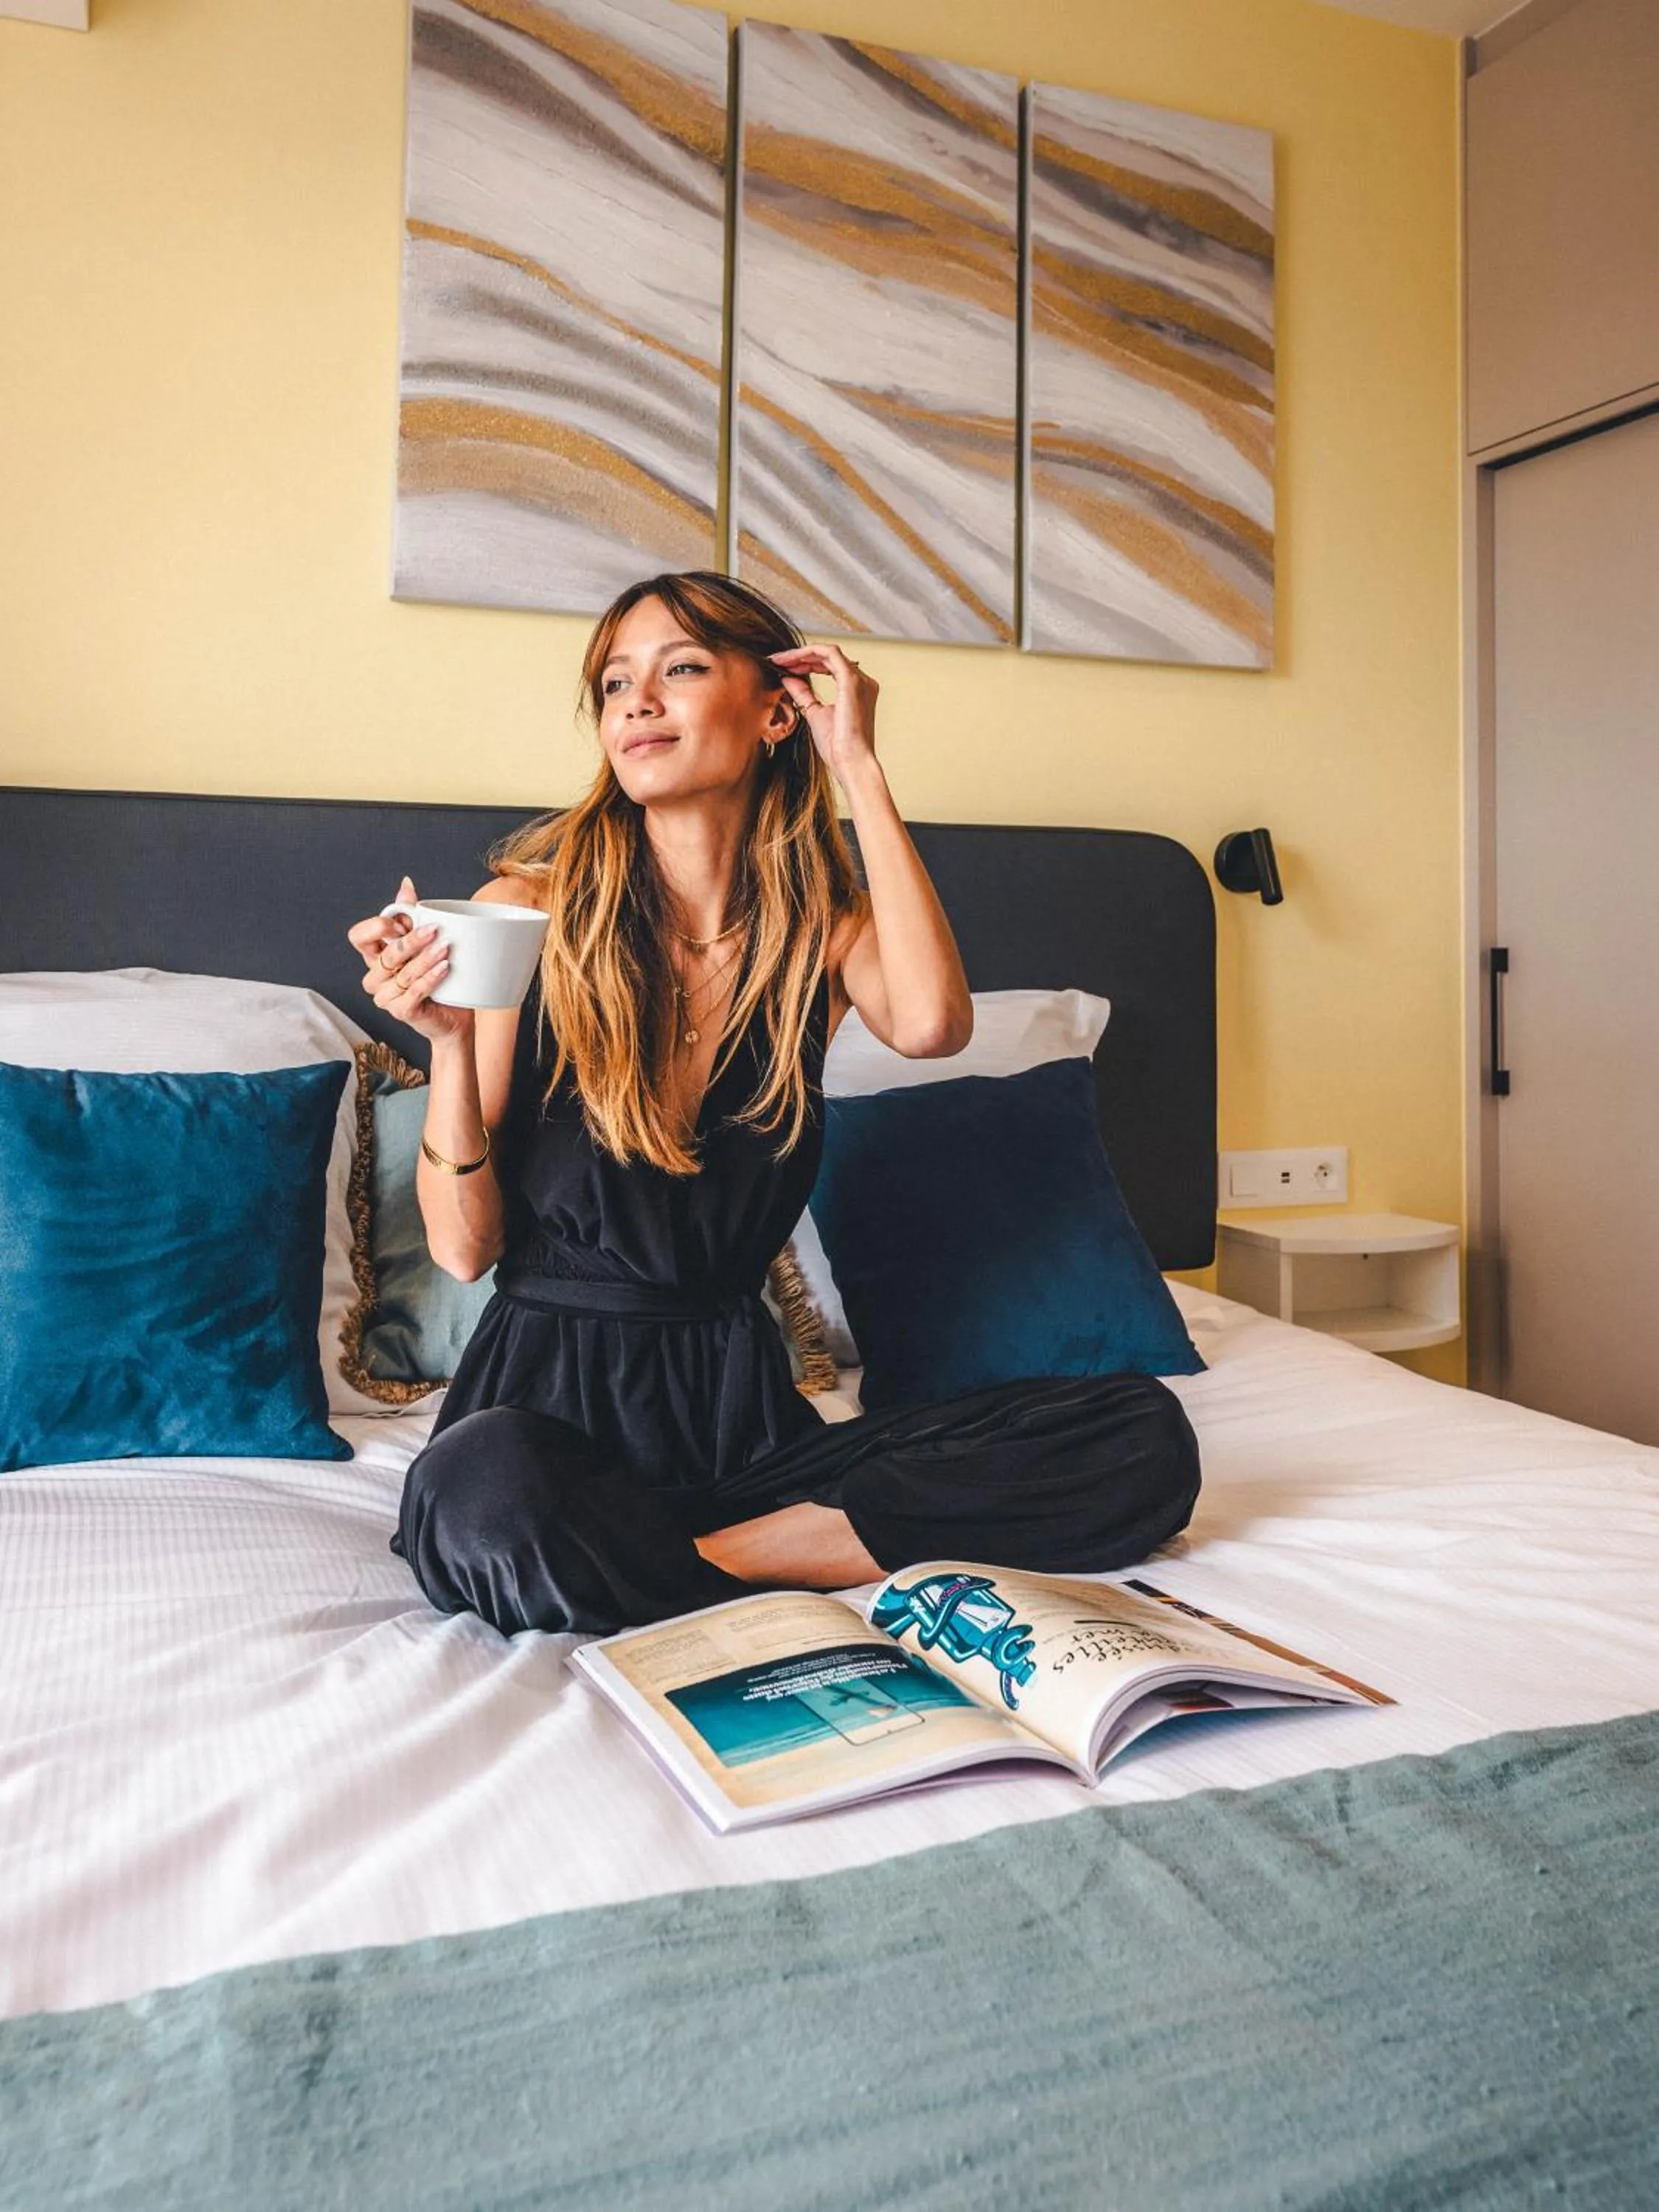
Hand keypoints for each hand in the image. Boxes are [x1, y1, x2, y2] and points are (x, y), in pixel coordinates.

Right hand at [345, 876, 474, 1045]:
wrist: (455, 1014)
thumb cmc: (438, 976)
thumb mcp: (425, 940)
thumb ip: (412, 914)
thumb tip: (406, 883)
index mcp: (375, 956)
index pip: (358, 937)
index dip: (376, 928)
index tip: (401, 923)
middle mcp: (375, 976)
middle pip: (385, 954)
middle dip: (411, 941)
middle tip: (435, 929)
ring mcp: (386, 997)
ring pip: (401, 974)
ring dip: (425, 959)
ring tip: (446, 948)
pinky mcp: (401, 1012)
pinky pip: (413, 994)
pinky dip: (430, 979)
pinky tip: (444, 968)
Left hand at [767, 642, 878, 782]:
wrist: (850, 762)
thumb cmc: (837, 746)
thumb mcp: (815, 714)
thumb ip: (804, 695)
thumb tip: (789, 679)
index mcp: (857, 690)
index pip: (830, 666)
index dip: (806, 664)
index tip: (784, 667)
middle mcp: (862, 681)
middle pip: (828, 657)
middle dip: (801, 657)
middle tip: (778, 660)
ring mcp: (859, 679)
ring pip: (828, 652)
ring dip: (801, 653)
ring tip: (780, 659)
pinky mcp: (851, 680)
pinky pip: (829, 653)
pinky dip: (808, 653)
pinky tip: (790, 660)